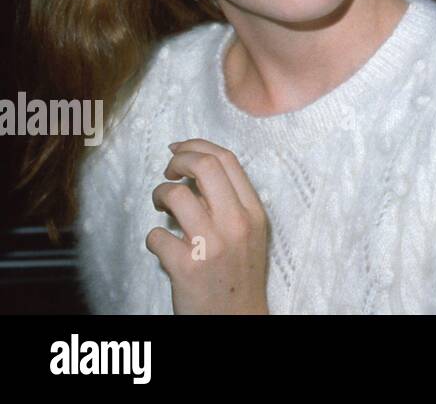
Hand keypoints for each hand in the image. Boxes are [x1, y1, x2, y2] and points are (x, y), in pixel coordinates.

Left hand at [146, 138, 269, 313]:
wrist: (237, 319)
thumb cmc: (239, 274)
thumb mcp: (250, 232)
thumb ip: (231, 202)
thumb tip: (195, 170)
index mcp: (254, 211)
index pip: (226, 159)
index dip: (196, 146)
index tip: (179, 149)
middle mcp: (236, 223)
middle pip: (203, 166)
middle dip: (177, 161)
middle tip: (168, 172)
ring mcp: (212, 244)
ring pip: (175, 195)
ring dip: (159, 195)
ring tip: (161, 207)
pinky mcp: (187, 267)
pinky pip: (156, 236)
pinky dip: (153, 238)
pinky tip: (163, 246)